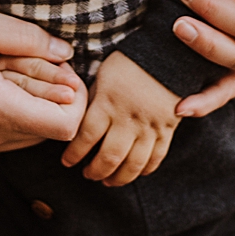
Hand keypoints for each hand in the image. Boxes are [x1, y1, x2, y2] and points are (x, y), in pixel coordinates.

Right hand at [0, 5, 86, 154]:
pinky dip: (15, 109)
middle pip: (53, 128)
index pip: (67, 126)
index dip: (76, 98)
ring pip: (33, 132)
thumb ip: (25, 37)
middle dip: (55, 93)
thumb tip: (65, 53)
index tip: (62, 69)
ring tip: (9, 66)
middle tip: (32, 58)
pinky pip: (11, 134)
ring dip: (34, 101)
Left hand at [60, 52, 178, 186]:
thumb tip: (76, 123)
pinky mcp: (167, 129)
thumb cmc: (127, 63)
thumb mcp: (102, 76)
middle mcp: (128, 118)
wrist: (166, 54)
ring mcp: (150, 126)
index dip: (74, 154)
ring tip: (107, 180)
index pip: (86, 137)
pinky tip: (134, 172)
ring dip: (118, 178)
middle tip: (87, 174)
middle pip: (109, 156)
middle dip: (94, 171)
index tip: (67, 161)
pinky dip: (144, 170)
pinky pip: (156, 157)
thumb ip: (92, 102)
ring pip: (133, 164)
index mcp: (107, 102)